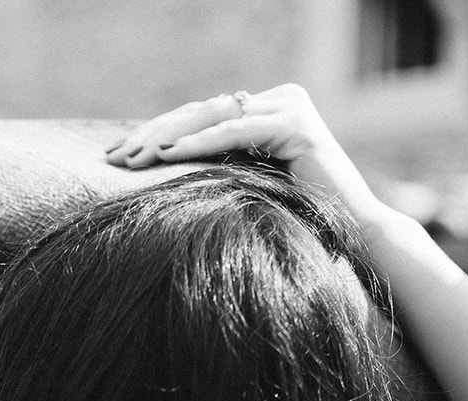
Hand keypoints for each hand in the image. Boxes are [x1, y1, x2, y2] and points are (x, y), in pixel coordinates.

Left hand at [106, 84, 378, 222]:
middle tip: (114, 156)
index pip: (200, 116)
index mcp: (267, 110)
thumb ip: (220, 170)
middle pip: (200, 111)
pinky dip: (199, 141)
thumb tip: (166, 171)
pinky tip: (167, 153)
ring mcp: (289, 106)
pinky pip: (235, 131)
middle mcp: (279, 99)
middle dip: (152, 134)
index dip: (157, 134)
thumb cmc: (299, 222)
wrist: (353, 233)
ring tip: (132, 158)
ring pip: (212, 116)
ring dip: (167, 137)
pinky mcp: (296, 124)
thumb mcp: (247, 189)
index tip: (118, 157)